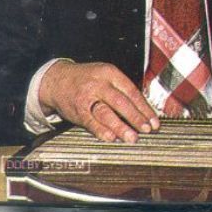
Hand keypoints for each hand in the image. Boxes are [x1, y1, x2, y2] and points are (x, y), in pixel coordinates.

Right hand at [39, 61, 159, 142]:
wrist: (57, 79)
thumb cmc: (87, 79)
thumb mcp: (105, 75)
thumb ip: (122, 90)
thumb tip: (143, 110)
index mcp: (110, 73)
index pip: (131, 91)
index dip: (144, 107)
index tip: (154, 120)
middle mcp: (99, 84)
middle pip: (121, 102)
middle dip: (136, 117)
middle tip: (147, 129)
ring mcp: (87, 97)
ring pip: (106, 113)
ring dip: (121, 127)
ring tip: (132, 137)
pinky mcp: (78, 111)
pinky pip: (91, 122)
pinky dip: (101, 131)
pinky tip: (111, 138)